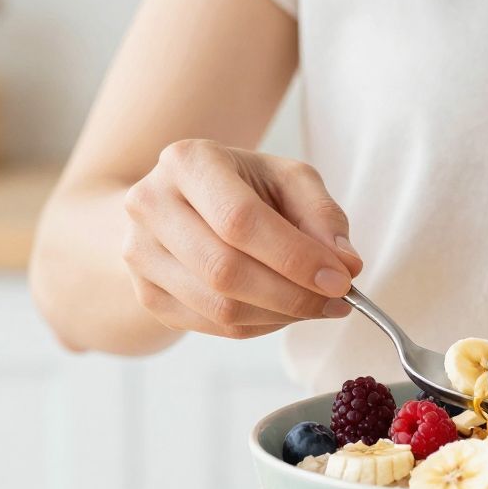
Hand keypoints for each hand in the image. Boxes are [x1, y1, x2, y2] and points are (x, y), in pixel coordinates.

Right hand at [120, 140, 362, 338]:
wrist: (177, 202)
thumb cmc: (241, 187)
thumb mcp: (287, 179)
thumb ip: (321, 215)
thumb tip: (346, 264)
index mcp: (188, 162)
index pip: (240, 220)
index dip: (294, 257)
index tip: (341, 280)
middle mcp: (152, 205)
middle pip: (224, 270)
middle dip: (293, 294)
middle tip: (338, 301)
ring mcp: (141, 254)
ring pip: (218, 307)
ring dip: (280, 315)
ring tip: (316, 305)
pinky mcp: (146, 293)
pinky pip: (211, 326)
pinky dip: (259, 326)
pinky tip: (283, 310)